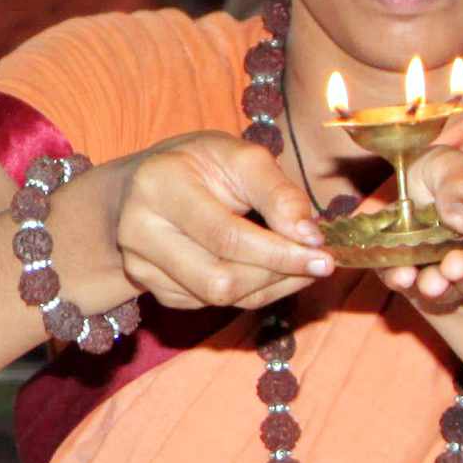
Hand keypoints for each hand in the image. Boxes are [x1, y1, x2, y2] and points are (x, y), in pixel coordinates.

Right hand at [93, 138, 335, 319]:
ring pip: (216, 298)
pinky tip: (266, 271)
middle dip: (277, 275)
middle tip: (318, 263)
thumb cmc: (202, 164)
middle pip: (219, 279)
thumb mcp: (241, 157)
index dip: (280, 252)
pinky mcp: (148, 287)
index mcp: (159, 185)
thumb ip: (278, 192)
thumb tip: (309, 237)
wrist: (148, 183)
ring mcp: (139, 264)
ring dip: (269, 286)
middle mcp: (138, 229)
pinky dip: (249, 293)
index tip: (323, 255)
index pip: (226, 237)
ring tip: (297, 265)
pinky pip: (209, 304)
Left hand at [380, 145, 462, 313]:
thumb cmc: (447, 172)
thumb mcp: (455, 165)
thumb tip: (461, 221)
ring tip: (429, 282)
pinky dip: (408, 284)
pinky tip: (402, 277)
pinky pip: (415, 288)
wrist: (415, 185)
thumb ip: (462, 188)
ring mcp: (457, 275)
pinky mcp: (423, 280)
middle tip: (454, 267)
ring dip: (442, 288)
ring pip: (455, 291)